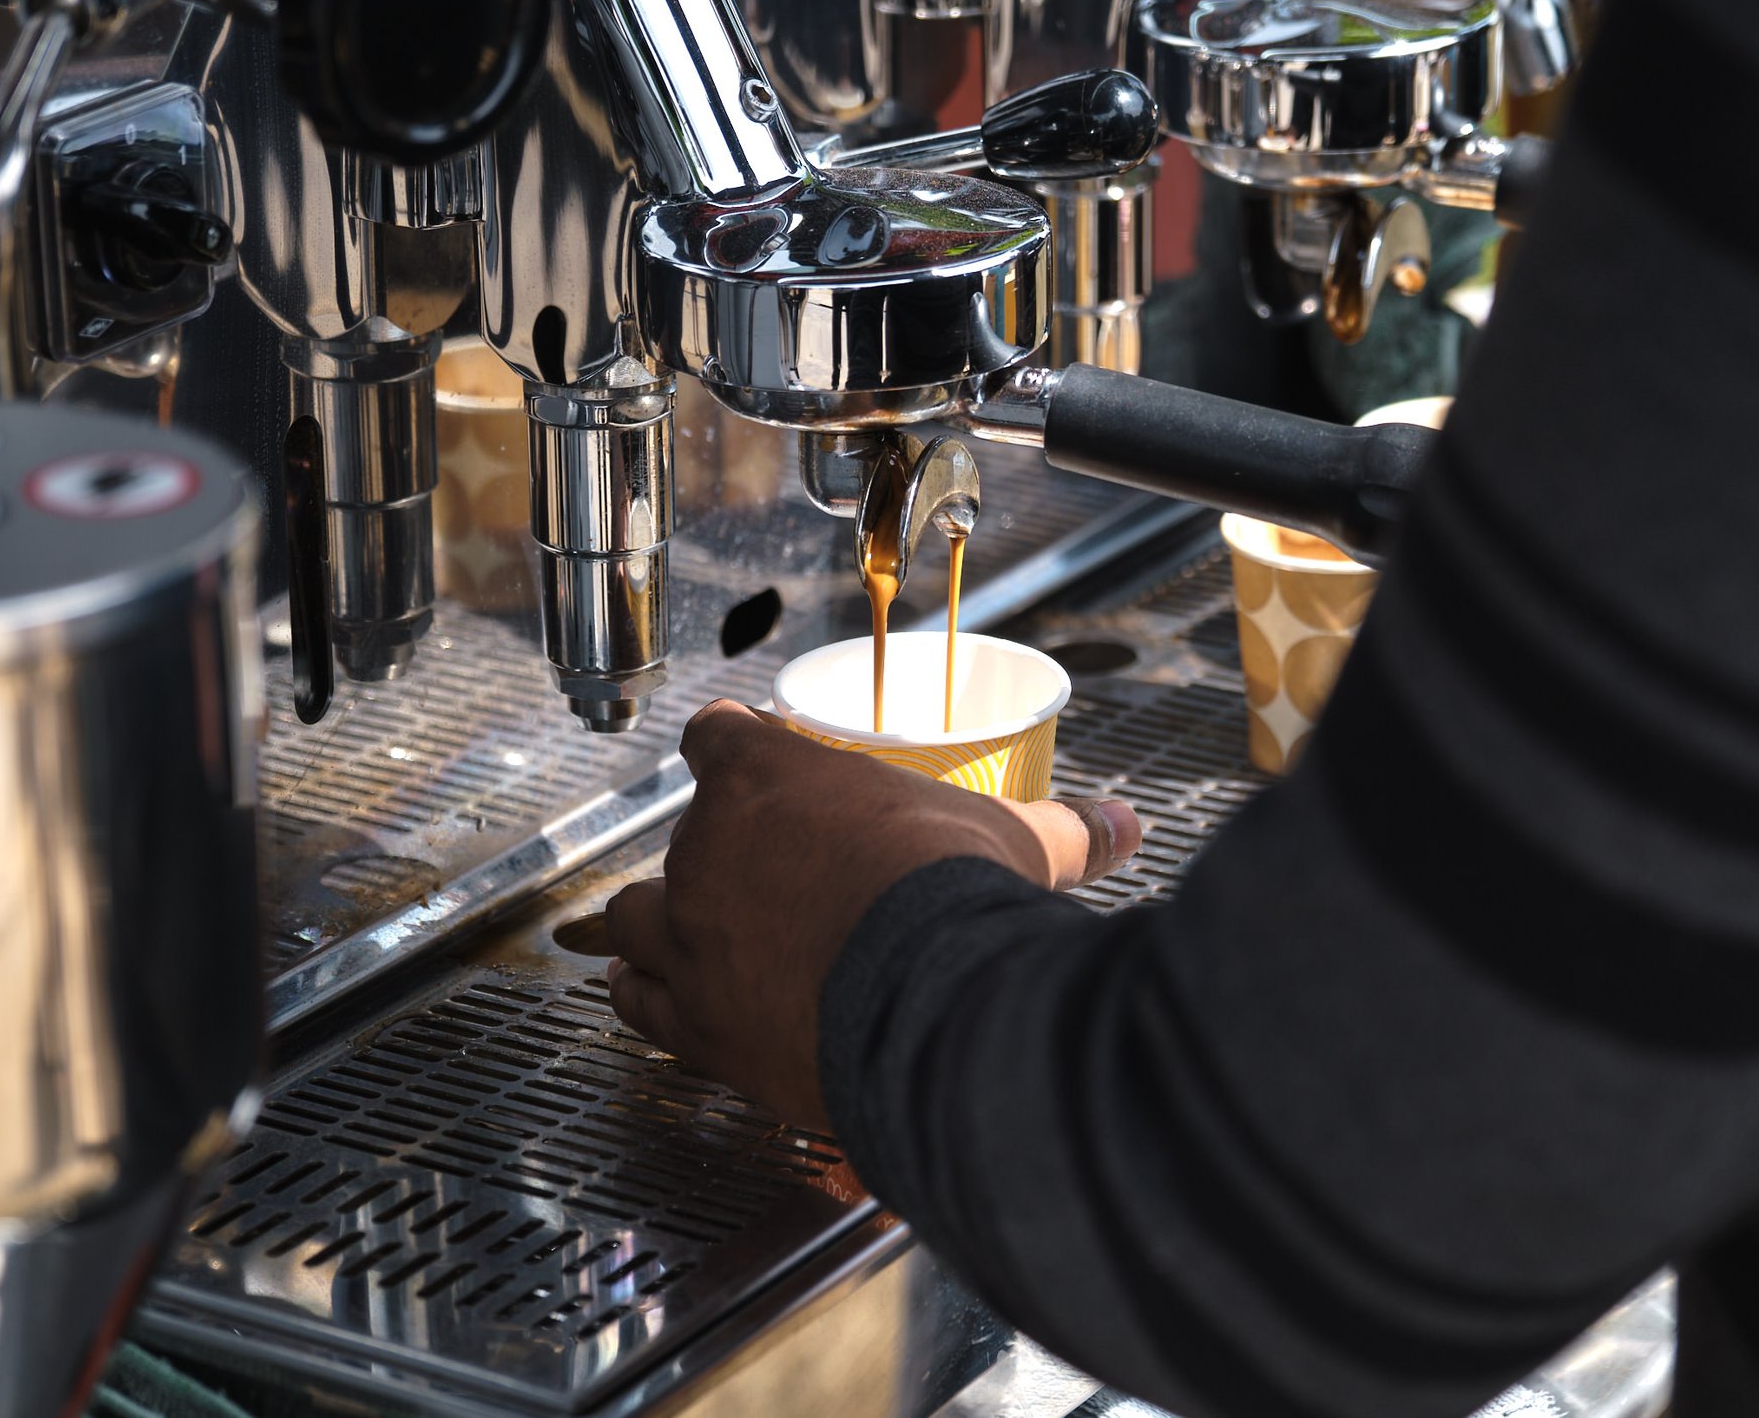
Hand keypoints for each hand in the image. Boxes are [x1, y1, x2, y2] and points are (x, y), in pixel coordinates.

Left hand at [603, 699, 1140, 1126]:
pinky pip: (643, 1006)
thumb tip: (1124, 825)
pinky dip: (647, 1001)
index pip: (718, 735)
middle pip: (678, 835)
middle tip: (745, 869)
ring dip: (651, 924)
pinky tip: (646, 1002)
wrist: (930, 1009)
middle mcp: (708, 852)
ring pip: (635, 920)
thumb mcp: (1012, 844)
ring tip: (662, 932)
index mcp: (768, 778)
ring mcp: (692, 940)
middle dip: (709, 852)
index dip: (730, 742)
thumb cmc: (950, 903)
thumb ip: (1060, 830)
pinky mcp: (696, 1023)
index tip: (740, 748)